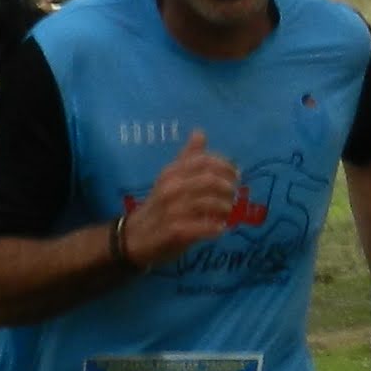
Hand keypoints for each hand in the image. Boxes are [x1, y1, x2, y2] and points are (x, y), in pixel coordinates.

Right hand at [120, 129, 243, 268]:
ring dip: (225, 208)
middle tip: (235, 196)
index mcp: (171, 172)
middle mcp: (170, 188)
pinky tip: (220, 228)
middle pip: (211, 181)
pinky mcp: (175, 231)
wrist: (135, 238)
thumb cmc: (158, 207)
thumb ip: (187, 158)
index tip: (236, 175)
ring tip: (228, 213)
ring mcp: (172, 210)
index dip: (225, 166)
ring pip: (210, 203)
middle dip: (229, 188)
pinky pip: (204, 227)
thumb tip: (200, 132)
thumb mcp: (169, 179)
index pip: (204, 161)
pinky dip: (216, 228)